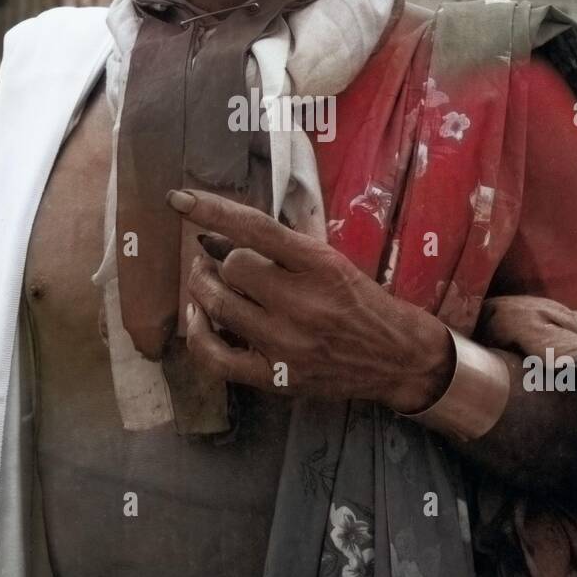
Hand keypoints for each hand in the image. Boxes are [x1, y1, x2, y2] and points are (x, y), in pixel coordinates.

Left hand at [168, 188, 454, 412]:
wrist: (397, 357)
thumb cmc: (361, 301)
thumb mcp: (331, 261)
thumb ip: (283, 247)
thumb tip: (217, 235)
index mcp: (320, 264)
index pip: (256, 229)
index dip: (213, 210)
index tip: (179, 199)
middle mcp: (303, 303)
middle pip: (231, 268)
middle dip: (221, 261)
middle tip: (219, 261)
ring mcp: (287, 343)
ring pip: (218, 305)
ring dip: (205, 289)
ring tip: (209, 282)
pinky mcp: (276, 378)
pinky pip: (215, 356)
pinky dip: (198, 332)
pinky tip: (199, 317)